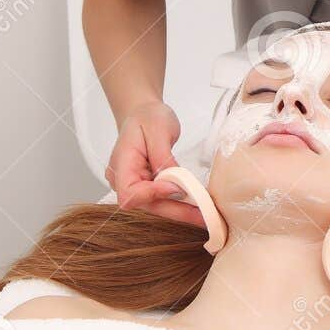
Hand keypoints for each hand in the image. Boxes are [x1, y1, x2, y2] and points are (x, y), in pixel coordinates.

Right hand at [107, 101, 205, 228]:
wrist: (143, 112)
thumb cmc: (148, 117)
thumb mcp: (159, 130)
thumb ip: (164, 160)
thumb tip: (175, 187)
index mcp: (121, 165)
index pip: (130, 193)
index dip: (153, 196)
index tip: (178, 187)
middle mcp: (124, 180)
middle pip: (147, 205)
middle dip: (177, 211)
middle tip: (205, 216)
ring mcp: (135, 185)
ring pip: (157, 205)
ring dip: (182, 211)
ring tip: (207, 214)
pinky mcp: (147, 186)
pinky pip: (162, 199)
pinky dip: (180, 202)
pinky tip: (199, 205)